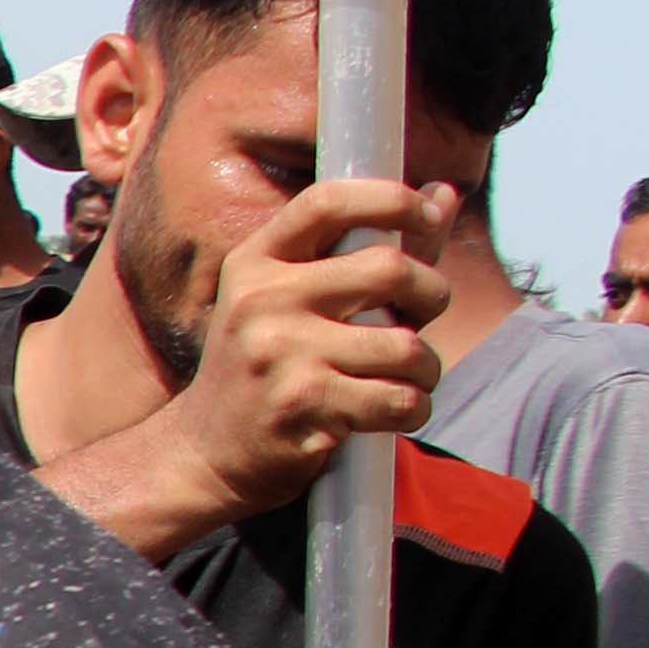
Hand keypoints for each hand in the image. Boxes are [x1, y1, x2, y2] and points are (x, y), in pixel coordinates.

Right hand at [152, 177, 459, 520]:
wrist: (203, 454)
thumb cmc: (267, 368)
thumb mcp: (295, 299)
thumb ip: (368, 248)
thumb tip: (444, 193)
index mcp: (256, 264)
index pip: (328, 203)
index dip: (391, 198)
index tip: (426, 211)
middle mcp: (263, 301)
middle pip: (389, 269)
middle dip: (432, 294)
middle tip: (421, 318)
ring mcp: (280, 354)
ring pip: (406, 346)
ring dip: (426, 369)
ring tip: (405, 379)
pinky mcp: (304, 406)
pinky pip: (399, 399)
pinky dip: (413, 410)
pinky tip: (391, 414)